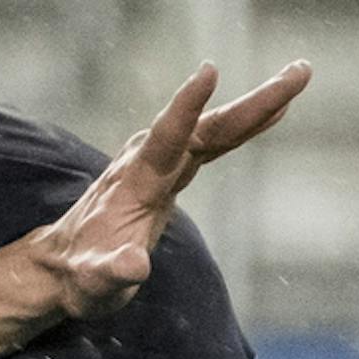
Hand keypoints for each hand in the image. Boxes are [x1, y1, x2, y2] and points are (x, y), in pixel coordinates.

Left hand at [0, 60, 310, 324]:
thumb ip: (110, 274)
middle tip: (298, 73)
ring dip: (252, 106)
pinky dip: (240, 126)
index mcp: (133, 187)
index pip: (164, 141)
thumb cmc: (78, 279)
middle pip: (202, 128)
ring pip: (209, 131)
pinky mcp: (166, 176)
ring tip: (296, 78)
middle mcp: (145, 167)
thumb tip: (133, 267)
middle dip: (249, 102)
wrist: (60, 268)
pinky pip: (208, 143)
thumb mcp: (92, 285)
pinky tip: (271, 112)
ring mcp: (155, 168)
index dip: (186, 109)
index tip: (209, 72)